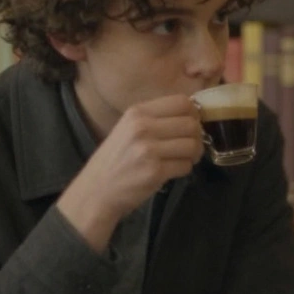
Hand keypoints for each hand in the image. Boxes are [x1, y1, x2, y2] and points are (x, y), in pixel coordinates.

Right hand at [57, 94, 204, 251]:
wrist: (96, 191)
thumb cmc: (114, 159)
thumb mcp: (128, 128)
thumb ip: (155, 119)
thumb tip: (191, 114)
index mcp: (137, 112)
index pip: (181, 102)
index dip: (193, 113)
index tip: (191, 123)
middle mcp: (143, 127)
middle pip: (191, 123)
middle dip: (197, 135)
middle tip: (191, 144)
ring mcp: (149, 150)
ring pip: (192, 145)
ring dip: (194, 153)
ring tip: (185, 158)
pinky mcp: (155, 171)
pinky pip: (186, 165)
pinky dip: (185, 168)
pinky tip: (174, 169)